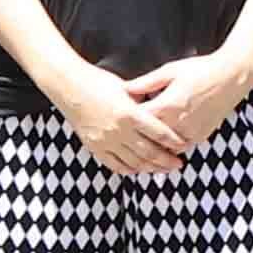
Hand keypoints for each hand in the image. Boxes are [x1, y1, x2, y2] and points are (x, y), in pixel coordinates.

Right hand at [53, 61, 183, 177]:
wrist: (69, 87)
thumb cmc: (98, 82)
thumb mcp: (125, 88)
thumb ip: (142, 102)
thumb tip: (160, 109)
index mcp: (129, 113)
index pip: (158, 132)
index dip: (173, 141)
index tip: (183, 146)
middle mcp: (119, 130)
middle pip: (149, 152)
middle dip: (166, 161)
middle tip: (179, 164)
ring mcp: (106, 141)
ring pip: (134, 162)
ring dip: (150, 168)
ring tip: (162, 169)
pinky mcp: (95, 147)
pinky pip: (115, 164)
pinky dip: (129, 169)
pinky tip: (138, 169)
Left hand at [130, 48, 252, 158]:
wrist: (231, 77)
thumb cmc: (200, 70)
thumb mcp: (170, 71)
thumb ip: (146, 83)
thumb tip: (125, 89)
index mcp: (167, 104)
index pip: (139, 121)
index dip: (126, 120)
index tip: (118, 117)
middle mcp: (178, 122)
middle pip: (149, 138)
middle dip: (137, 137)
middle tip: (124, 135)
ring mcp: (190, 132)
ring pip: (164, 148)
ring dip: (153, 146)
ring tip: (140, 143)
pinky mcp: (200, 136)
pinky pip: (180, 147)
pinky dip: (170, 146)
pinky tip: (162, 143)